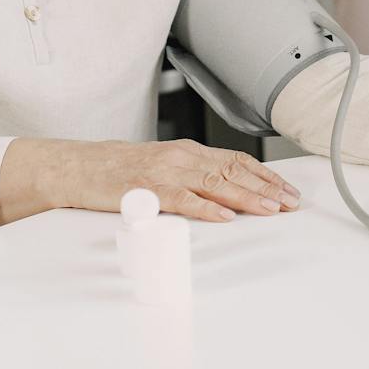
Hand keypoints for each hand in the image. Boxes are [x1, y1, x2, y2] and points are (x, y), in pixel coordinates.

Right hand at [2, 138, 300, 225]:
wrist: (78, 167)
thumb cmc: (119, 170)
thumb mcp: (162, 166)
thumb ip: (191, 175)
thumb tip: (225, 192)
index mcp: (187, 152)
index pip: (236, 160)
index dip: (264, 174)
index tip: (287, 189)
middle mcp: (181, 157)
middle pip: (233, 170)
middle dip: (266, 187)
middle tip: (290, 202)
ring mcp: (165, 172)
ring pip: (215, 183)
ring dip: (246, 197)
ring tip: (270, 209)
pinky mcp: (147, 190)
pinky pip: (183, 199)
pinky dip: (207, 208)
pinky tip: (225, 216)